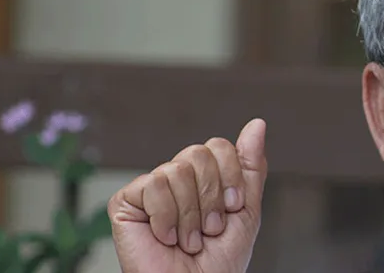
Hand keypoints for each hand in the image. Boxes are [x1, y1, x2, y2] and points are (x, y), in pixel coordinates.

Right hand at [108, 119, 267, 272]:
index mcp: (204, 178)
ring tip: (188, 240)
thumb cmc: (220, 260)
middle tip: (209, 228)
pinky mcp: (126, 201)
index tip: (232, 208)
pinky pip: (153, 185)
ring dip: (190, 214)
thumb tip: (257, 124)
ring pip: (176, 170)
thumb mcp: (246, 210)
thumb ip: (250, 166)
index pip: (219, 147)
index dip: (230, 177)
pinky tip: (166, 237)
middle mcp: (177, 178)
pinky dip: (166, 217)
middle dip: (211, 196)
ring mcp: (152, 188)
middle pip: (198, 153)